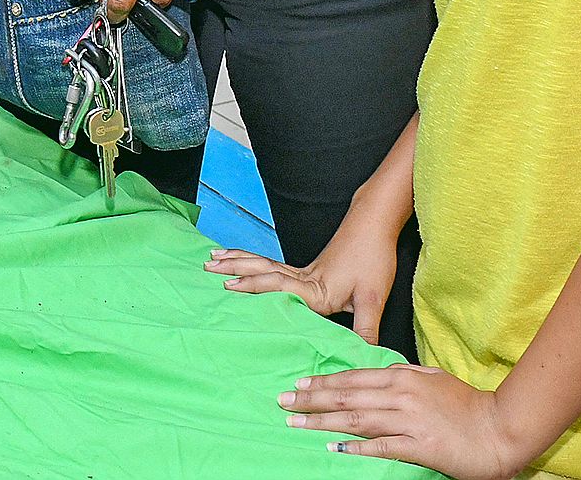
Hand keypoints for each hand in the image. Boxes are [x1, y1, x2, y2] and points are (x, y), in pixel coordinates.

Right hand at [207, 213, 399, 343]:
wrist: (373, 225)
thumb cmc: (373, 258)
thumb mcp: (373, 297)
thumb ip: (366, 328)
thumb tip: (366, 357)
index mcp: (316, 289)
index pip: (279, 286)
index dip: (253, 286)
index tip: (228, 287)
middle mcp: (304, 278)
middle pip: (263, 271)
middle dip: (234, 270)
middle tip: (207, 268)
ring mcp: (303, 271)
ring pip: (263, 264)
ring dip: (238, 260)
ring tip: (213, 257)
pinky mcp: (306, 269)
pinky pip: (272, 265)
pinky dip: (252, 260)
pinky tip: (241, 259)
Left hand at [282, 365, 532, 478]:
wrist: (500, 428)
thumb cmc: (467, 405)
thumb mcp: (433, 378)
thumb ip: (404, 375)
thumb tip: (379, 371)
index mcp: (402, 377)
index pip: (352, 378)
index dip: (323, 381)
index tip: (298, 385)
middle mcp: (400, 395)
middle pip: (346, 396)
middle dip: (311, 400)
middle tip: (283, 402)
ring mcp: (408, 421)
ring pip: (355, 419)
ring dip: (321, 421)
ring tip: (296, 423)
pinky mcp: (418, 447)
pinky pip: (380, 447)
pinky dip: (354, 447)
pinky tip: (333, 448)